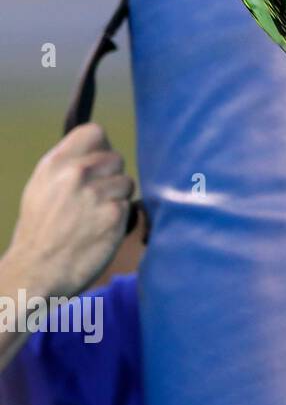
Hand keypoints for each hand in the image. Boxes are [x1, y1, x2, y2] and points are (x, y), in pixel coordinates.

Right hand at [2, 124, 131, 298]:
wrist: (36, 272)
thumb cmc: (40, 231)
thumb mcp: (42, 188)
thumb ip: (68, 166)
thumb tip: (99, 148)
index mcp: (56, 163)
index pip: (95, 132)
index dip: (101, 148)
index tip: (96, 166)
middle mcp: (76, 173)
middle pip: (116, 159)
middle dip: (111, 178)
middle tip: (93, 201)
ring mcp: (96, 194)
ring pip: (127, 182)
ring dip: (117, 199)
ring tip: (94, 217)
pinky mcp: (114, 215)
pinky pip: (130, 206)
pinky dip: (120, 219)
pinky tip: (100, 231)